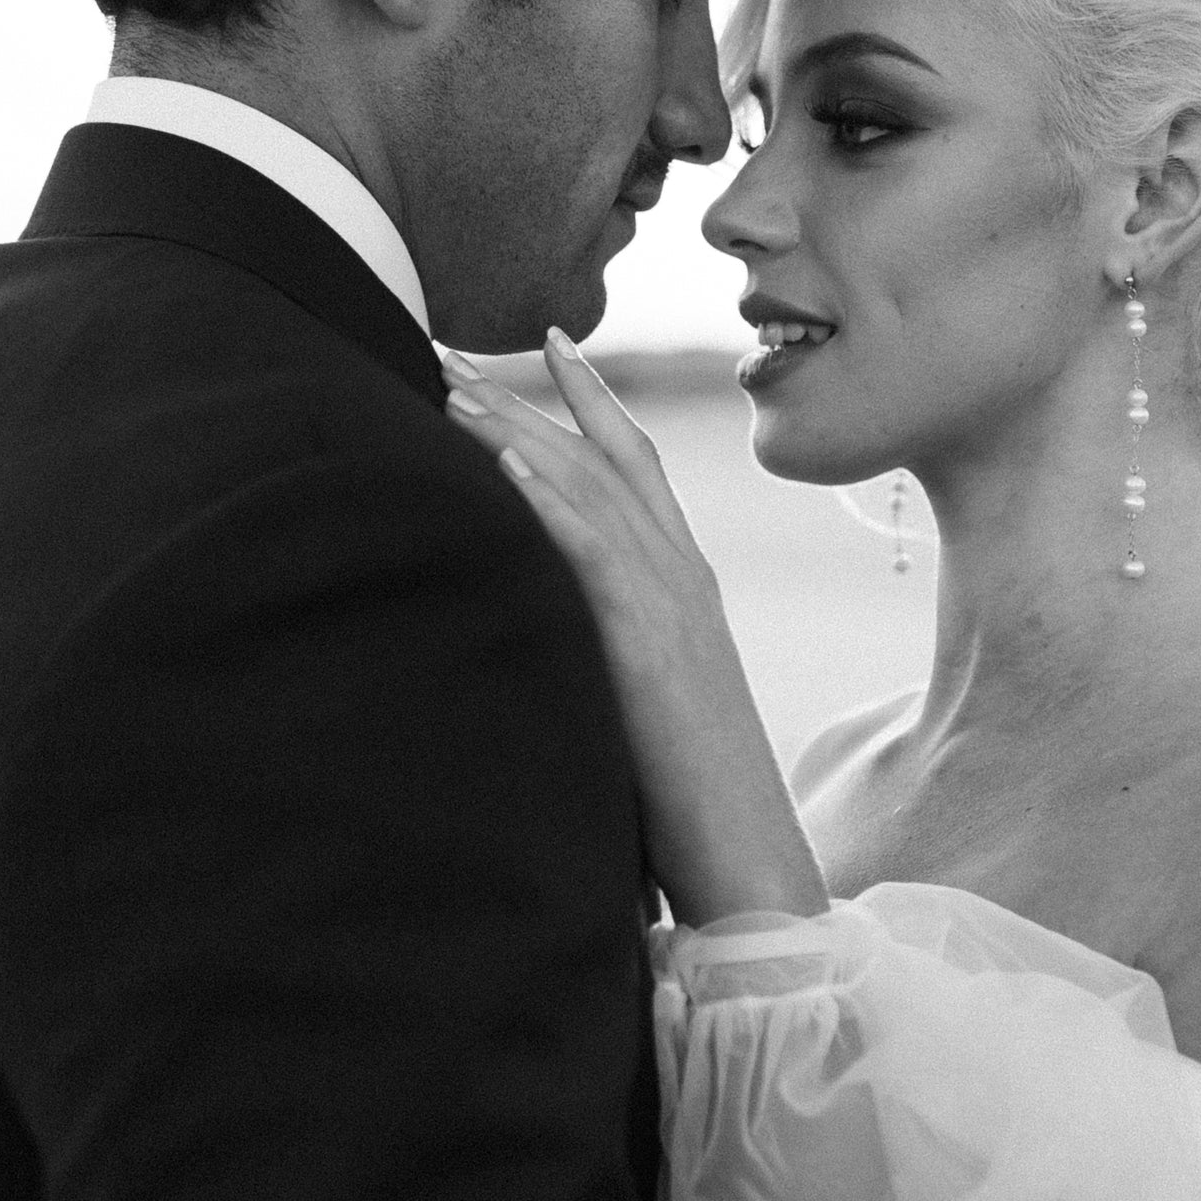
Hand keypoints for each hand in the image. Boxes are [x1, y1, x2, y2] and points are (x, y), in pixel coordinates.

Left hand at [441, 334, 826, 922]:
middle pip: (603, 456)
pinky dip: (553, 503)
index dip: (593, 396)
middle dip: (527, 396)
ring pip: (591, 490)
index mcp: (686, 585)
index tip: (548, 339)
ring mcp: (672, 607)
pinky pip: (597, 556)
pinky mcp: (651, 649)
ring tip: (453, 387)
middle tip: (450, 350)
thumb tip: (546, 623)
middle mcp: (684, 577)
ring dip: (518, 432)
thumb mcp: (646, 698)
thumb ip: (610, 645)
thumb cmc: (692, 801)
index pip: (639, 462)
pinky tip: (508, 466)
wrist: (750, 862)